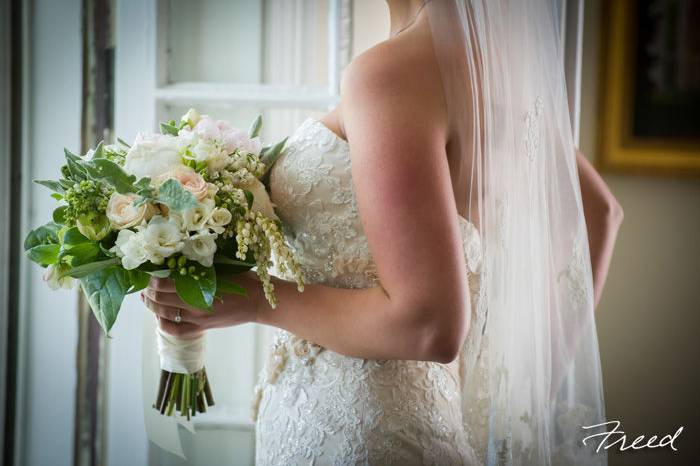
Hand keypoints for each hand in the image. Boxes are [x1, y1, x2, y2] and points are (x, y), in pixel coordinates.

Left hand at [142, 272, 260, 337]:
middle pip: (160, 299)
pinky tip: (159, 317)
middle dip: (149, 292)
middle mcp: (194, 303)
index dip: (152, 278)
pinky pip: (176, 330)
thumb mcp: (220, 267)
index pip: (164, 283)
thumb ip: (199, 266)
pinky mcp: (202, 328)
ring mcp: (197, 318)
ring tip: (147, 299)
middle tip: (145, 285)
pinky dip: (164, 324)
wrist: (257, 301)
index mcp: (198, 285)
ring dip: (152, 306)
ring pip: (164, 314)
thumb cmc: (242, 279)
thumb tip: (176, 261)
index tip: (149, 273)